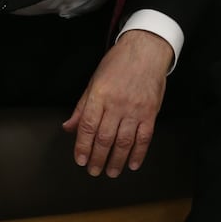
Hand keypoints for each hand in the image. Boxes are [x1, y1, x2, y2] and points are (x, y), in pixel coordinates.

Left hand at [61, 29, 171, 177]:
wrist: (146, 49)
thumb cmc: (118, 63)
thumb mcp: (94, 81)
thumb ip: (82, 107)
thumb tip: (69, 127)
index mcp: (99, 95)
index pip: (88, 127)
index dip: (82, 147)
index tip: (80, 160)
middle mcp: (117, 104)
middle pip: (105, 138)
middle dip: (98, 158)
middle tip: (94, 171)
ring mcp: (135, 109)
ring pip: (124, 141)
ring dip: (117, 160)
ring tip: (111, 172)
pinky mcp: (151, 111)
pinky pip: (145, 137)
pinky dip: (139, 153)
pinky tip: (133, 163)